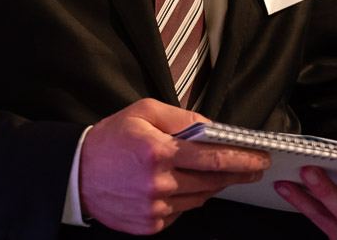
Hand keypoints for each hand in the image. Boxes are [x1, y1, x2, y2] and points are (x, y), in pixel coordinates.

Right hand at [78, 99, 270, 234]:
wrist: (77, 173)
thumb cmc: (110, 140)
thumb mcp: (142, 112)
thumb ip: (180, 117)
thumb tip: (211, 128)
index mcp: (157, 151)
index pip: (212, 157)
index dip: (242, 158)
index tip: (259, 157)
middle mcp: (158, 183)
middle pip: (213, 180)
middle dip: (237, 172)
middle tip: (253, 166)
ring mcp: (155, 208)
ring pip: (200, 198)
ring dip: (212, 185)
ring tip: (214, 172)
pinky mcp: (151, 224)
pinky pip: (182, 211)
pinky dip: (187, 198)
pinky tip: (180, 185)